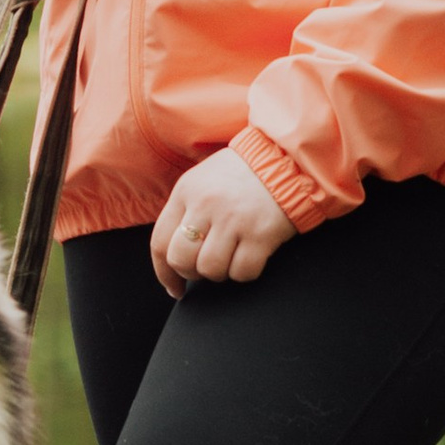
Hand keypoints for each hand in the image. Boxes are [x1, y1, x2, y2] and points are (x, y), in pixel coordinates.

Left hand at [152, 152, 293, 294]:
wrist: (285, 158)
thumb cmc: (242, 173)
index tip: (174, 287)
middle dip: (191, 273)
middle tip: (206, 269)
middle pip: (181, 260)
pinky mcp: (261, 233)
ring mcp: (234, 219)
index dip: (164, 273)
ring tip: (231, 257)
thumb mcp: (202, 179)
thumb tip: (172, 254)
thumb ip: (185, 210)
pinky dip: (245, 272)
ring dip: (220, 273)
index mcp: (186, 191)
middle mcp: (206, 204)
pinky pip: (242, 272)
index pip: (159, 242)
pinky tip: (251, 256)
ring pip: (210, 269)